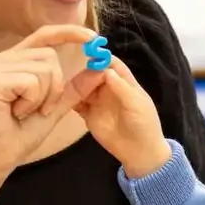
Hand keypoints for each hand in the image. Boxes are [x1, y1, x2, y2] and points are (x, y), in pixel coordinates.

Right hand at [0, 25, 107, 183]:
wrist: (0, 156)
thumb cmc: (23, 132)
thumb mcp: (56, 106)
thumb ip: (75, 88)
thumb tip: (100, 68)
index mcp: (14, 60)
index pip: (44, 36)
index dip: (69, 32)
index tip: (93, 37)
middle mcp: (1, 58)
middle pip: (50, 56)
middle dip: (54, 87)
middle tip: (36, 107)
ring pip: (44, 69)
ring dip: (44, 97)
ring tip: (24, 110)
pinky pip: (33, 82)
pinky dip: (33, 101)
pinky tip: (17, 112)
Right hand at [74, 55, 172, 178]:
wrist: (139, 152)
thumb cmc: (144, 125)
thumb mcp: (137, 105)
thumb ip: (122, 88)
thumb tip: (106, 70)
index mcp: (125, 83)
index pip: (112, 65)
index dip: (102, 58)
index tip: (88, 52)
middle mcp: (109, 89)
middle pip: (94, 73)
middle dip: (84, 71)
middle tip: (72, 71)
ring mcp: (98, 101)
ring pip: (83, 87)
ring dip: (75, 84)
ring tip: (64, 84)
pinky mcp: (88, 114)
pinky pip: (76, 103)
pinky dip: (69, 99)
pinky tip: (60, 97)